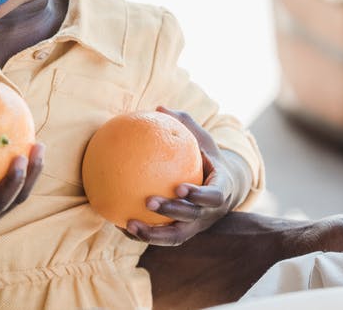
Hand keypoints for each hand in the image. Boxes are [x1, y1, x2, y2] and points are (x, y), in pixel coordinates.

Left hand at [122, 107, 243, 245]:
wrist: (222, 188)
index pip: (213, 196)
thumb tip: (158, 106)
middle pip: (192, 217)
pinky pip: (161, 237)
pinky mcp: (182, 233)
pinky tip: (119, 225)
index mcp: (220, 191)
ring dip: (153, 234)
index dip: (199, 195)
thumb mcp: (203, 139)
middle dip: (172, 211)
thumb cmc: (208, 157)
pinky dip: (142, 234)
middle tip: (149, 202)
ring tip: (129, 224)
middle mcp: (209, 213)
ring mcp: (196, 226)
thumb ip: (184, 123)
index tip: (181, 187)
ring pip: (176, 236)